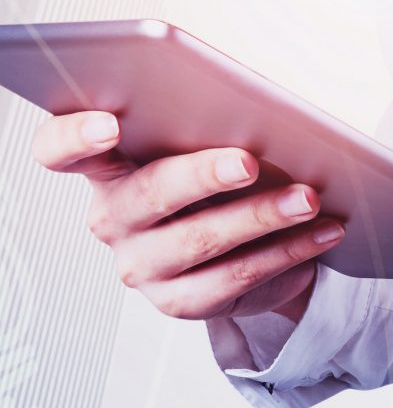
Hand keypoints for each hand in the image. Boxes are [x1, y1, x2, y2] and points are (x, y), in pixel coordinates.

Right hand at [31, 110, 347, 323]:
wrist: (233, 239)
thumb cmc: (213, 168)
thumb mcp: (202, 139)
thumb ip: (205, 121)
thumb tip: (257, 105)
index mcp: (106, 164)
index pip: (59, 150)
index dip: (74, 137)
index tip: (109, 124)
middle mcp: (113, 216)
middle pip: (150, 193)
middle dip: (203, 175)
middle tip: (250, 162)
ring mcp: (141, 264)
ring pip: (200, 240)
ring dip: (261, 217)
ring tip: (308, 198)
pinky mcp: (178, 301)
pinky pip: (234, 279)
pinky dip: (286, 252)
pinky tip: (319, 232)